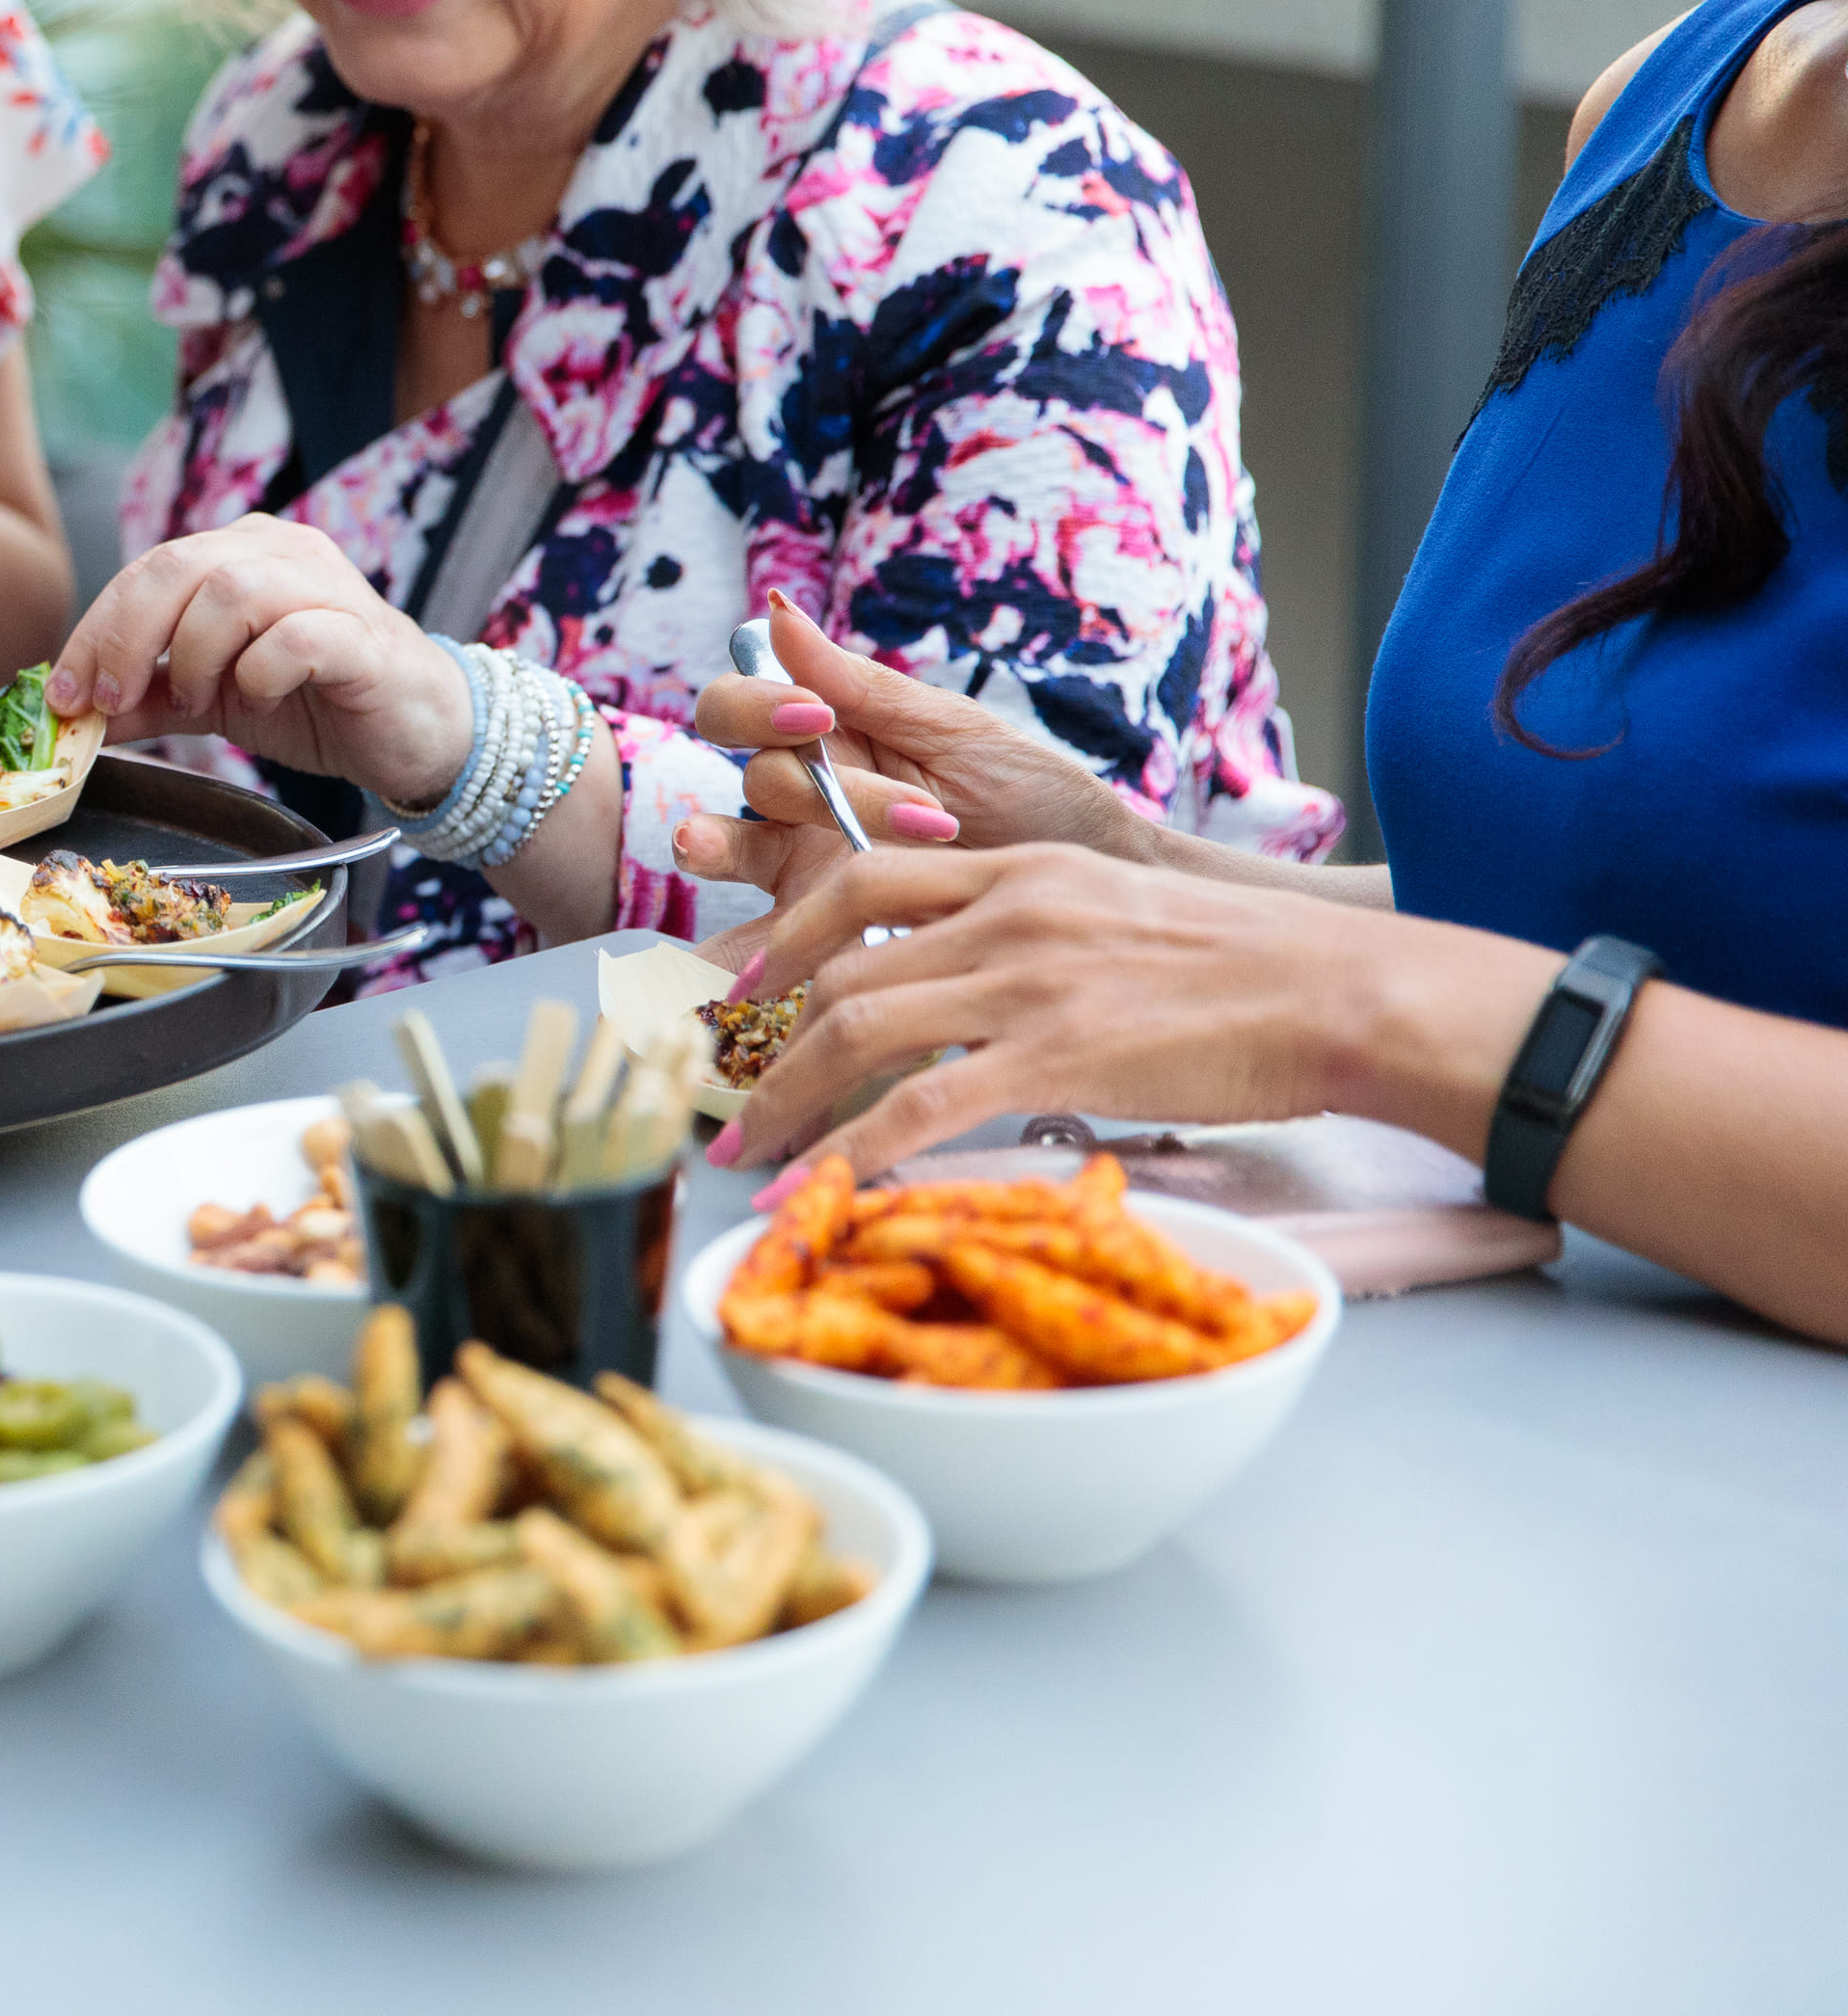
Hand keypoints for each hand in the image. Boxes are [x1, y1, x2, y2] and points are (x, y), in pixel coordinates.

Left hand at [44, 516, 471, 798]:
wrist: (415, 732)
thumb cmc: (316, 701)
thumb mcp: (216, 700)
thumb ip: (151, 698)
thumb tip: (76, 714)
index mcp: (241, 554)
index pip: (148, 570)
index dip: (97, 629)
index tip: (67, 691)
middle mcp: (282, 552)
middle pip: (179, 566)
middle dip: (128, 637)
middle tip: (113, 699)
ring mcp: (328, 588)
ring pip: (233, 592)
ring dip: (195, 657)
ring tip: (200, 705)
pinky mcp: (364, 637)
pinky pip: (295, 637)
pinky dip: (259, 673)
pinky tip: (258, 700)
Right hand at [675, 592, 1156, 919]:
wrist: (1088, 881)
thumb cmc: (1031, 794)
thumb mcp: (956, 732)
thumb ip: (861, 686)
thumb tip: (777, 612)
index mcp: (831, 733)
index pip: (742, 703)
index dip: (756, 705)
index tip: (814, 715)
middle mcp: (806, 794)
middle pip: (746, 772)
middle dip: (785, 777)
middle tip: (834, 799)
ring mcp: (808, 863)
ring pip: (730, 847)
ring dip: (717, 845)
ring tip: (701, 848)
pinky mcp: (821, 927)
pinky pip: (758, 935)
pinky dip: (729, 944)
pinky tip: (724, 953)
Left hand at [724, 845, 1425, 1171]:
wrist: (1343, 993)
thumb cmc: (1250, 971)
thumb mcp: (1119, 914)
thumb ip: (1036, 936)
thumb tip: (982, 994)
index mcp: (1019, 870)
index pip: (861, 878)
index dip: (784, 934)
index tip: (743, 988)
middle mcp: (1007, 912)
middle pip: (836, 963)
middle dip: (759, 1033)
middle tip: (715, 1086)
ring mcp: (1027, 981)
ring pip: (855, 1029)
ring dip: (782, 1097)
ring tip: (742, 1153)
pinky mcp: (1058, 1054)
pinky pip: (921, 1105)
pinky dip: (855, 1149)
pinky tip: (821, 1188)